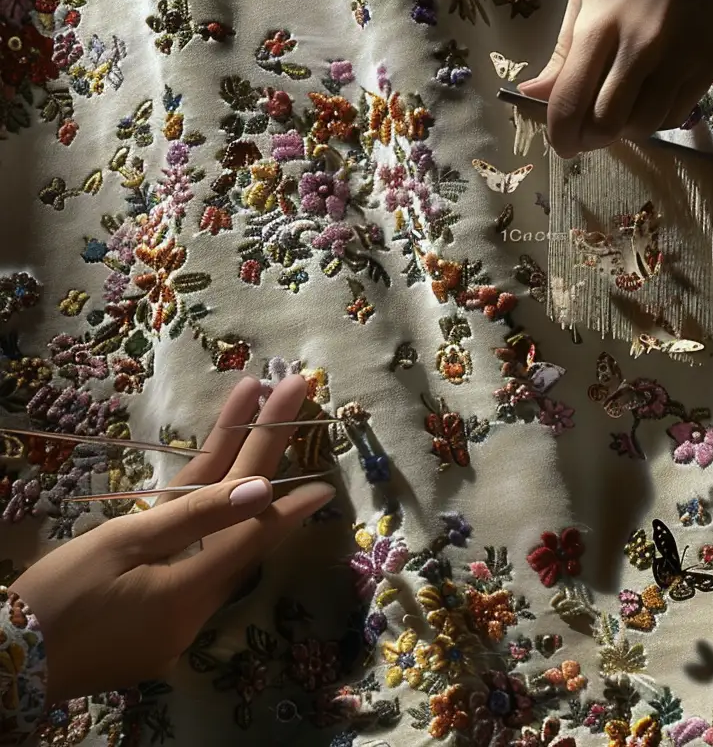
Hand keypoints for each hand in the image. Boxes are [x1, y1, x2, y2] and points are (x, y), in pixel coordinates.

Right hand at [12, 373, 336, 703]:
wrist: (1, 666)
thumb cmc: (57, 597)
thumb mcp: (122, 545)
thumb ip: (196, 515)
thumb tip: (261, 491)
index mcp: (187, 593)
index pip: (252, 534)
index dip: (290, 499)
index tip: (329, 478)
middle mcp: (192, 610)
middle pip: (238, 524)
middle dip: (263, 458)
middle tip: (289, 398)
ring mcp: (172, 620)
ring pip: (215, 541)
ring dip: (234, 482)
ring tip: (255, 422)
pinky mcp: (150, 623)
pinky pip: (188, 565)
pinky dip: (201, 525)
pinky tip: (213, 482)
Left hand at [519, 0, 712, 155]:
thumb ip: (563, 50)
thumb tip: (533, 94)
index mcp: (602, 26)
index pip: (571, 101)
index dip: (559, 134)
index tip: (560, 142)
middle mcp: (643, 47)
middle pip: (608, 123)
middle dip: (589, 139)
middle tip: (586, 133)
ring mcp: (680, 58)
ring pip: (645, 126)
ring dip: (625, 130)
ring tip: (619, 112)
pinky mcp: (708, 64)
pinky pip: (677, 114)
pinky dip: (657, 119)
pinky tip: (648, 100)